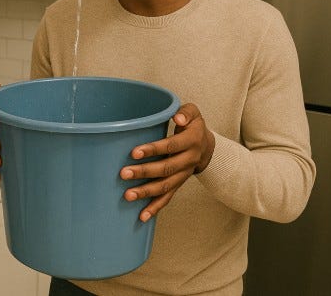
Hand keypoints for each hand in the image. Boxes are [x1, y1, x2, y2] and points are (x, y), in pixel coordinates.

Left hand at [120, 103, 214, 221]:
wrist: (206, 146)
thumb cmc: (192, 126)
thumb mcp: (193, 113)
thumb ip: (185, 113)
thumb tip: (177, 118)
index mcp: (191, 142)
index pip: (170, 146)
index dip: (153, 149)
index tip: (134, 152)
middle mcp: (189, 161)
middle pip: (166, 169)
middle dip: (144, 172)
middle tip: (124, 173)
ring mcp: (183, 175)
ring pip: (166, 186)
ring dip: (146, 192)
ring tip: (128, 195)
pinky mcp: (178, 184)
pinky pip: (168, 198)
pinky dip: (155, 208)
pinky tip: (142, 216)